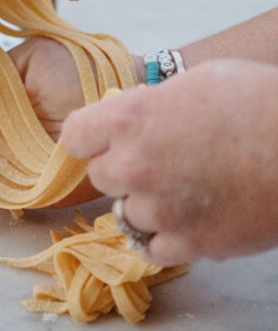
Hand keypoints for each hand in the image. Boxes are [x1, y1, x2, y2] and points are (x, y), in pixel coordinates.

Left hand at [62, 60, 277, 264]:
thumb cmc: (256, 100)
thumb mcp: (195, 82)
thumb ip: (153, 104)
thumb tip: (138, 118)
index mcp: (129, 119)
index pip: (74, 136)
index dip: (91, 136)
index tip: (105, 137)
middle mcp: (134, 166)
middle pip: (100, 175)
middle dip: (121, 166)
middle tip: (158, 158)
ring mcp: (159, 211)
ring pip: (125, 213)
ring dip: (145, 203)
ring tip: (182, 188)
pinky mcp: (189, 245)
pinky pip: (152, 248)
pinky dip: (165, 236)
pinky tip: (187, 217)